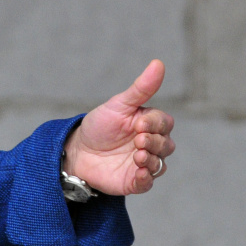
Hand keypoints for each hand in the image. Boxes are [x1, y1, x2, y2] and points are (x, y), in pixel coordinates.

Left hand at [63, 59, 174, 195]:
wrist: (77, 149)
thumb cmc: (99, 125)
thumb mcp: (119, 104)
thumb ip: (141, 88)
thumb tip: (158, 63)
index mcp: (148, 124)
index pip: (165, 123)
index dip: (155, 124)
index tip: (138, 123)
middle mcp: (150, 144)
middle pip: (167, 145)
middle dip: (154, 142)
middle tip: (137, 140)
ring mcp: (144, 163)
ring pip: (160, 164)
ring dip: (152, 160)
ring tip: (137, 156)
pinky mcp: (135, 181)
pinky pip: (148, 183)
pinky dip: (146, 178)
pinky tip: (138, 172)